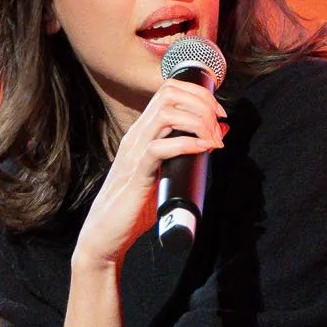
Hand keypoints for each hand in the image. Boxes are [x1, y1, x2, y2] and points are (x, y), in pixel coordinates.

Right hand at [74, 77, 224, 270]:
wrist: (106, 235)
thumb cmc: (136, 206)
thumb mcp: (169, 172)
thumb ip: (190, 151)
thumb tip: (220, 132)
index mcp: (143, 131)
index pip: (169, 90)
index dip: (199, 93)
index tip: (219, 113)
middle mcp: (136, 135)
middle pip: (169, 94)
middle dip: (202, 102)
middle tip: (219, 124)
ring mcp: (134, 153)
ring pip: (165, 114)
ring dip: (197, 121)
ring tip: (214, 139)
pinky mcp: (136, 174)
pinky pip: (159, 148)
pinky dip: (185, 144)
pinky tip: (202, 149)